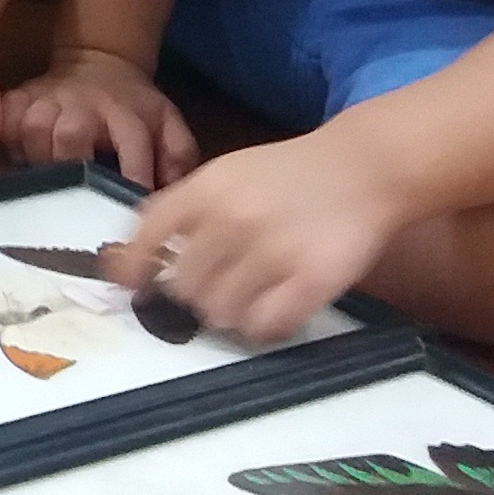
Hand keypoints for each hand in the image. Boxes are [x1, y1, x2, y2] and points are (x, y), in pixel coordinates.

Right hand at [4, 46, 201, 187]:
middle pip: (71, 136)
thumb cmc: (133, 107)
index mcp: (125, 111)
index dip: (133, 175)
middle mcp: (84, 103)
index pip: (132, 143)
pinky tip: (19, 159)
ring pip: (32, 130)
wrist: (98, 62)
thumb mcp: (167, 122)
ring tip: (45, 182)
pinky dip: (8, 143)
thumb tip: (171, 193)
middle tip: (74, 196)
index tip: (132, 204)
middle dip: (72, 167)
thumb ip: (177, 156)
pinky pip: (5, 123)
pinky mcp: (18, 98)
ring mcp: (46, 98)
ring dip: (37, 160)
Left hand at [114, 132, 405, 343]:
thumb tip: (129, 260)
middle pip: (183, 288)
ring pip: (220, 313)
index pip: (148, 235)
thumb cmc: (289, 174)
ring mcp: (272, 252)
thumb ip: (184, 210)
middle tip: (216, 290)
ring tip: (248, 298)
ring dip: (228, 314)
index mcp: (207, 189)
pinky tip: (273, 310)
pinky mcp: (311, 280)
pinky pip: (266, 326)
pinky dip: (262, 327)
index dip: (131, 268)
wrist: (364, 166)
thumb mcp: (227, 173)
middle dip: (193, 296)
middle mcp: (233, 220)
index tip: (129, 289)